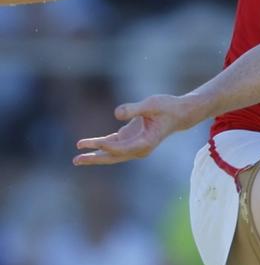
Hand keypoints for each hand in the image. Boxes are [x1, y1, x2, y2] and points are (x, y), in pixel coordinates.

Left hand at [73, 94, 190, 165]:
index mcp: (146, 142)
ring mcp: (134, 145)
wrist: (177, 114)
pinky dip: (100, 145)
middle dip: (95, 158)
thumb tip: (116, 113)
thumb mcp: (152, 104)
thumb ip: (134, 108)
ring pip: (111, 153)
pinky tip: (87, 145)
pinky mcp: (130, 139)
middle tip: (76, 159)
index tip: (95, 143)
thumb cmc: (166, 108)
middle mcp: (139, 148)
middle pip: (113, 156)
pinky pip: (112, 144)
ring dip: (94, 154)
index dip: (108, 146)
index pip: (123, 148)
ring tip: (77, 157)